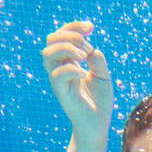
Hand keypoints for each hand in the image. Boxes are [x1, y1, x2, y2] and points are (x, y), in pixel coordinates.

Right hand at [42, 21, 112, 140]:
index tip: (91, 27)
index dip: (74, 26)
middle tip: (88, 46)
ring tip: (85, 57)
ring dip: (67, 48)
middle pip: (51, 40)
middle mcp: (60, 67)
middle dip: (70, 34)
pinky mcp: (61, 93)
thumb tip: (92, 49)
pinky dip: (71, 69)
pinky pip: (57, 75)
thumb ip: (97, 61)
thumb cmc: (100, 101)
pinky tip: (84, 73)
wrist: (98, 125)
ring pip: (48, 54)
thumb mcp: (103, 76)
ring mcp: (58, 80)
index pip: (62, 35)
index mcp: (69, 60)